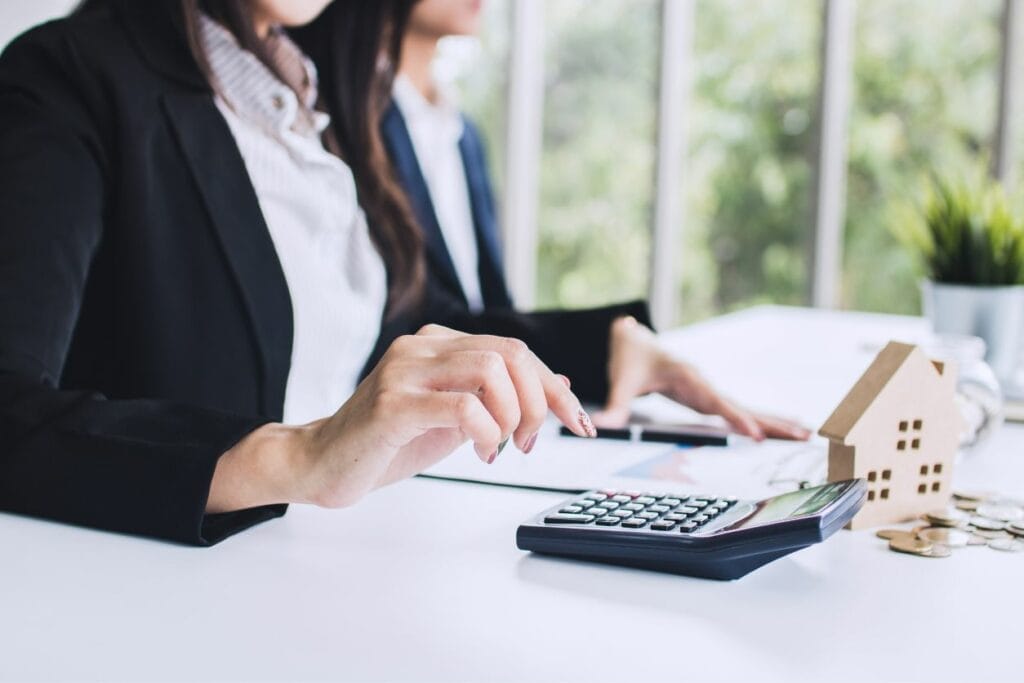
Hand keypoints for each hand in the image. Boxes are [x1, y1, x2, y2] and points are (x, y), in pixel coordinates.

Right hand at [208, 325, 596, 511]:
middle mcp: (422, 346)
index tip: (579, 423)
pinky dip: (486, 431)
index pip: (515, 350)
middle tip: (530, 443)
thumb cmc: (385, 443)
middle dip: (541, 401)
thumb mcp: (453, 417)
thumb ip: (498, 397)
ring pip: (491, 369)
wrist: (320, 463)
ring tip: (503, 448)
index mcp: (439, 344)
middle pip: (510, 353)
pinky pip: (461, 405)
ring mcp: (405, 371)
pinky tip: (482, 453)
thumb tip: (557, 383)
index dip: (555, 387)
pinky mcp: (392, 404)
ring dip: (514, 415)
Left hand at [593, 316, 810, 441]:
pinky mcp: (708, 396)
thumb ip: (615, 405)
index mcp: (687, 377)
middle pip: (741, 404)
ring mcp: (709, 389)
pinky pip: (738, 409)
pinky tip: (781, 429)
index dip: (734, 417)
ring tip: (807, 433)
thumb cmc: (630, 358)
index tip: (754, 433)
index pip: (714, 401)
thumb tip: (599, 425)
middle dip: (769, 420)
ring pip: (746, 407)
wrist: (634, 340)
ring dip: (774, 421)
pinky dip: (760, 419)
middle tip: (803, 434)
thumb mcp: (620, 381)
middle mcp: (704, 382)